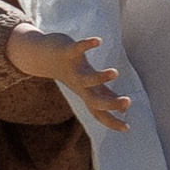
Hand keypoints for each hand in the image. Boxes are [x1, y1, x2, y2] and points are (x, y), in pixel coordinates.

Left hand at [5, 25, 130, 128]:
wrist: (41, 56)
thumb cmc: (72, 72)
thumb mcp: (90, 86)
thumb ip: (106, 96)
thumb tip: (122, 110)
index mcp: (87, 93)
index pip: (100, 114)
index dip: (112, 122)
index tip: (128, 128)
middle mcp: (80, 85)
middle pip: (94, 101)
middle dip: (110, 104)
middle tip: (128, 101)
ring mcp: (73, 70)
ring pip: (86, 79)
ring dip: (100, 77)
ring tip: (115, 72)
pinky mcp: (67, 53)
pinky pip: (78, 49)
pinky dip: (87, 45)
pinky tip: (98, 41)